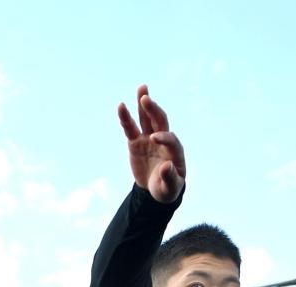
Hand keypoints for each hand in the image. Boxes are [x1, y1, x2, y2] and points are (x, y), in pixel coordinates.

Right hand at [118, 85, 185, 203]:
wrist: (157, 189)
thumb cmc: (167, 188)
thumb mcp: (170, 188)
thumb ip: (169, 177)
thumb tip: (166, 166)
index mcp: (174, 151)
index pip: (170, 139)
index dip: (164, 137)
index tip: (154, 138)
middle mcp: (163, 140)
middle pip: (160, 121)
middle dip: (154, 110)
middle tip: (146, 98)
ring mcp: (148, 139)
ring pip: (147, 119)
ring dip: (144, 105)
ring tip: (142, 88)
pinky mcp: (136, 142)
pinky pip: (130, 129)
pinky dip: (126, 118)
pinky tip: (121, 106)